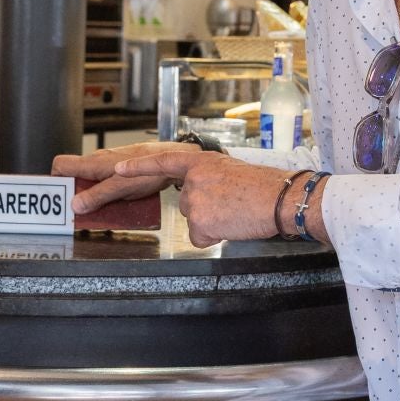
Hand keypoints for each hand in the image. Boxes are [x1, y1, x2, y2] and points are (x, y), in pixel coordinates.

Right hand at [52, 141, 198, 215]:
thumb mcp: (120, 187)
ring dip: (92, 197)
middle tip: (81, 212)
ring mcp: (109, 166)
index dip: (56, 180)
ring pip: (91, 182)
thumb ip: (97, 196)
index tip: (60, 197)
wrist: (173, 158)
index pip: (60, 165)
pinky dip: (105, 194)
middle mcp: (98, 162)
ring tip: (100, 211)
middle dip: (76, 195)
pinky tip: (116, 204)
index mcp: (92, 164)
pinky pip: (105, 183)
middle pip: (75, 177)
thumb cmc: (148, 167)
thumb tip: (75, 205)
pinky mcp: (120, 170)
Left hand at [111, 151, 299, 247]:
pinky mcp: (200, 221)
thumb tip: (203, 195)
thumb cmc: (264, 187)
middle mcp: (194, 179)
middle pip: (186, 204)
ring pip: (194, 222)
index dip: (139, 166)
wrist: (280, 199)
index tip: (119, 168)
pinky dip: (214, 238)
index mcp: (202, 162)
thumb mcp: (230, 171)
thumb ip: (209, 178)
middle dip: (206, 210)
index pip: (163, 161)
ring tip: (235, 214)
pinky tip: (232, 226)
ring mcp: (195, 200)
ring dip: (212, 224)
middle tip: (232, 205)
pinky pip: (199, 238)